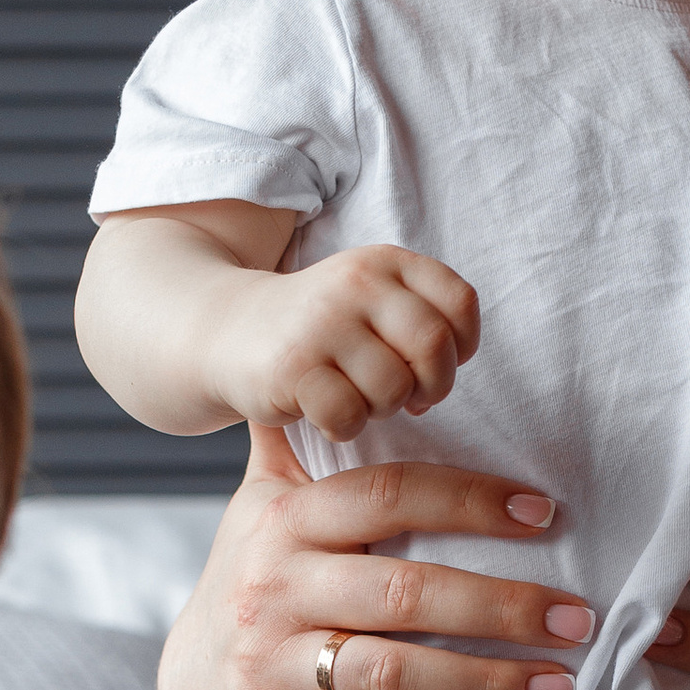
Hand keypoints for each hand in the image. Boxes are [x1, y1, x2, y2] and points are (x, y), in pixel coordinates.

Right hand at [156, 427, 595, 689]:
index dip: (468, 500)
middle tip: (580, 621)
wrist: (186, 685)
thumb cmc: (257, 578)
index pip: (386, 495)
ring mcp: (268, 665)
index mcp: (285, 520)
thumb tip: (325, 341)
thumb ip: (301, 436)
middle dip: (501, 607)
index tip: (547, 511)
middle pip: (401, 593)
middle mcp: (274, 589)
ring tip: (557, 689)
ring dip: (480, 685)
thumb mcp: (265, 499)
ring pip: (384, 674)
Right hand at [208, 244, 480, 435]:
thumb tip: (449, 367)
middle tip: (405, 397)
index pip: (460, 303)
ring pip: (393, 388)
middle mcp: (356, 283)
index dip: (460, 347)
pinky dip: (344, 427)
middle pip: (434, 347)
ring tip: (357, 398)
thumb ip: (422, 318)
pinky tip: (326, 413)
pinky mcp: (292, 367)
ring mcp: (322, 323)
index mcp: (386, 262)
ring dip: (382, 409)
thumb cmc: (322, 329)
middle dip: (431, 386)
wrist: (229, 330)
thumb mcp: (373, 299)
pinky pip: (349, 416)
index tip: (429, 363)